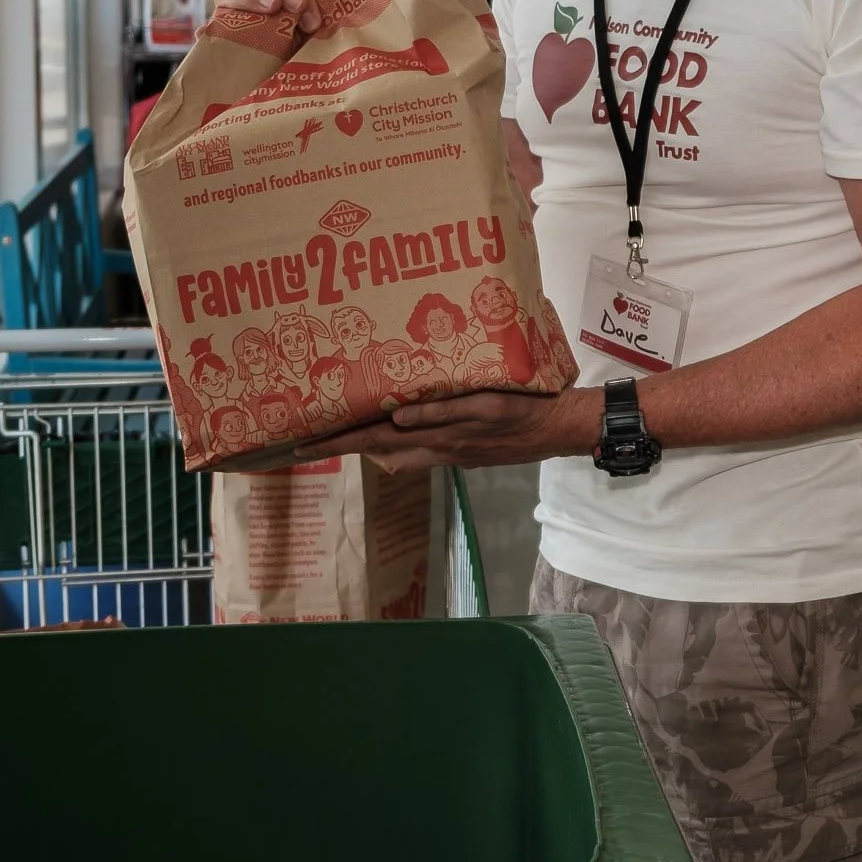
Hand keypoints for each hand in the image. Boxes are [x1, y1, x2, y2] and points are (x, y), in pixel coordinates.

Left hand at [295, 387, 598, 474]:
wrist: (558, 427)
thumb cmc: (524, 410)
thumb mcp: (484, 406)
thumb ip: (441, 413)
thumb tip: (395, 419)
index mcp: (439, 437)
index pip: (375, 441)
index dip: (339, 443)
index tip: (302, 446)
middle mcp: (438, 449)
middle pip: (379, 451)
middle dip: (344, 445)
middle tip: (309, 438)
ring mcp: (450, 453)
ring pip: (397, 455)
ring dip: (369, 446)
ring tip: (343, 431)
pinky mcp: (462, 452)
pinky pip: (419, 451)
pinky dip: (399, 444)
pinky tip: (394, 432)